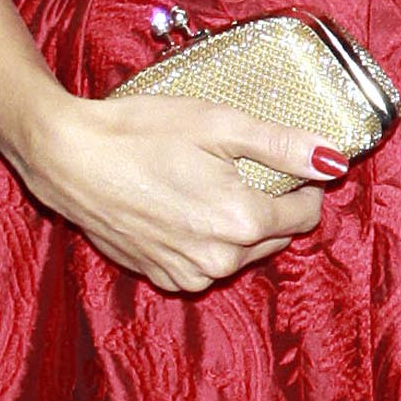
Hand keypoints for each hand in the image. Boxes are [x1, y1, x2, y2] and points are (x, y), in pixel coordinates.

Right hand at [22, 85, 336, 296]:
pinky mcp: (161, 276)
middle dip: (272, 206)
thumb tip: (333, 161)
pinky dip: (204, 240)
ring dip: (238, 226)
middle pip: (275, 237)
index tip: (290, 164)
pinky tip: (180, 207)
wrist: (68, 158)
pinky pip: (203, 264)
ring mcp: (188, 274)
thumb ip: (282, 146)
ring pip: (240, 254)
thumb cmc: (139, 133)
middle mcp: (219, 260)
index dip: (305, 186)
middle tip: (243, 168)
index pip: (305, 216)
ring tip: (206, 184)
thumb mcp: (218, 124)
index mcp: (241, 221)